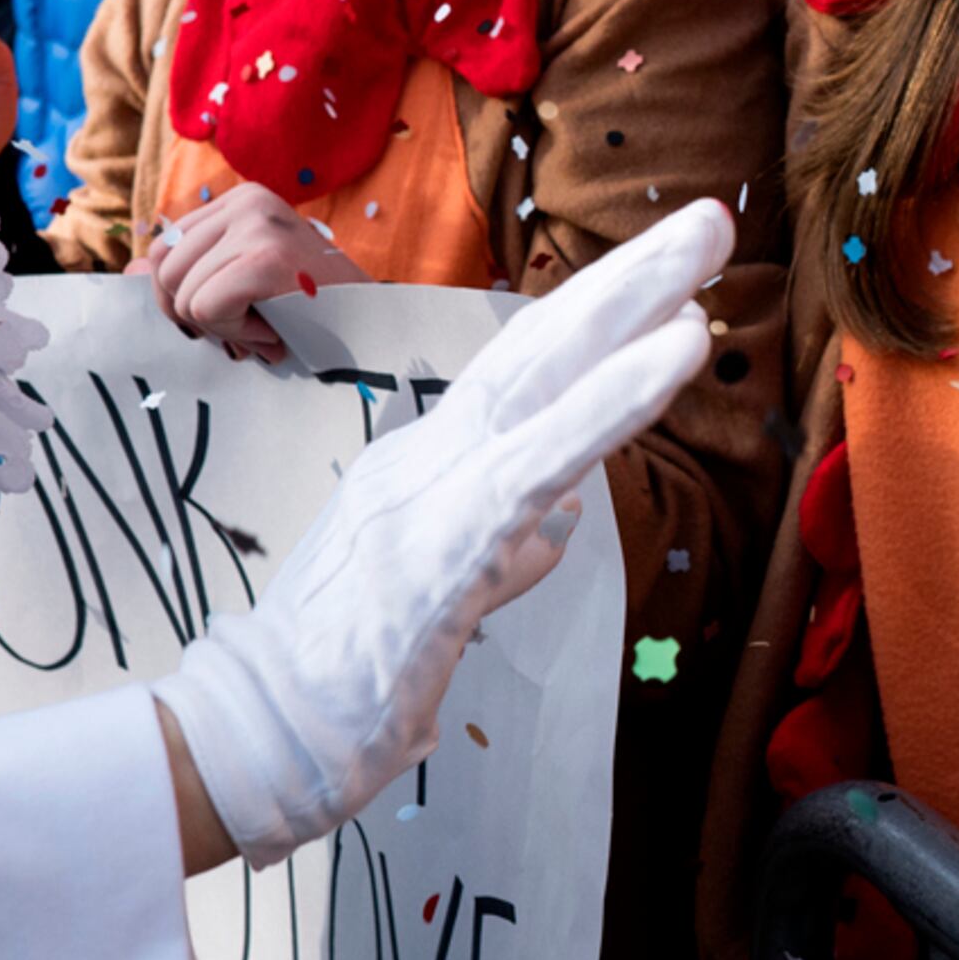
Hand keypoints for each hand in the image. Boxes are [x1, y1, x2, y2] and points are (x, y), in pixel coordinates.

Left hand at [144, 180, 341, 353]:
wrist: (379, 332)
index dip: (185, 296)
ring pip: (182, 295)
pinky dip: (239, 333)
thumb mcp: (243, 284)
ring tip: (271, 324)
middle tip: (252, 325)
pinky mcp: (265, 256)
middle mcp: (248, 202)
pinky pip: (206, 308)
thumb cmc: (313, 314)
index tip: (236, 312)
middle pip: (164, 270)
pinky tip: (277, 330)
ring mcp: (257, 225)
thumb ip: (190, 274)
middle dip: (197, 314)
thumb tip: (127, 274)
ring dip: (224, 327)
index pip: (166, 249)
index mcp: (242, 200)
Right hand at [148, 198, 732, 869]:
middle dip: (627, 278)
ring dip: (632, 304)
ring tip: (707, 247)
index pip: (522, 376)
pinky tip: (674, 352)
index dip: (594, 323)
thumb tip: (555, 528)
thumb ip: (496, 553)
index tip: (669, 284)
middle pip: (538, 346)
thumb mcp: (435, 602)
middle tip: (707, 219)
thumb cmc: (337, 681)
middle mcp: (427, 459)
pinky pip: (544, 458)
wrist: (250, 739)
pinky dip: (615, 397)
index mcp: (424, 468)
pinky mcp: (449, 545)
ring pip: (544, 376)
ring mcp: (434, 493)